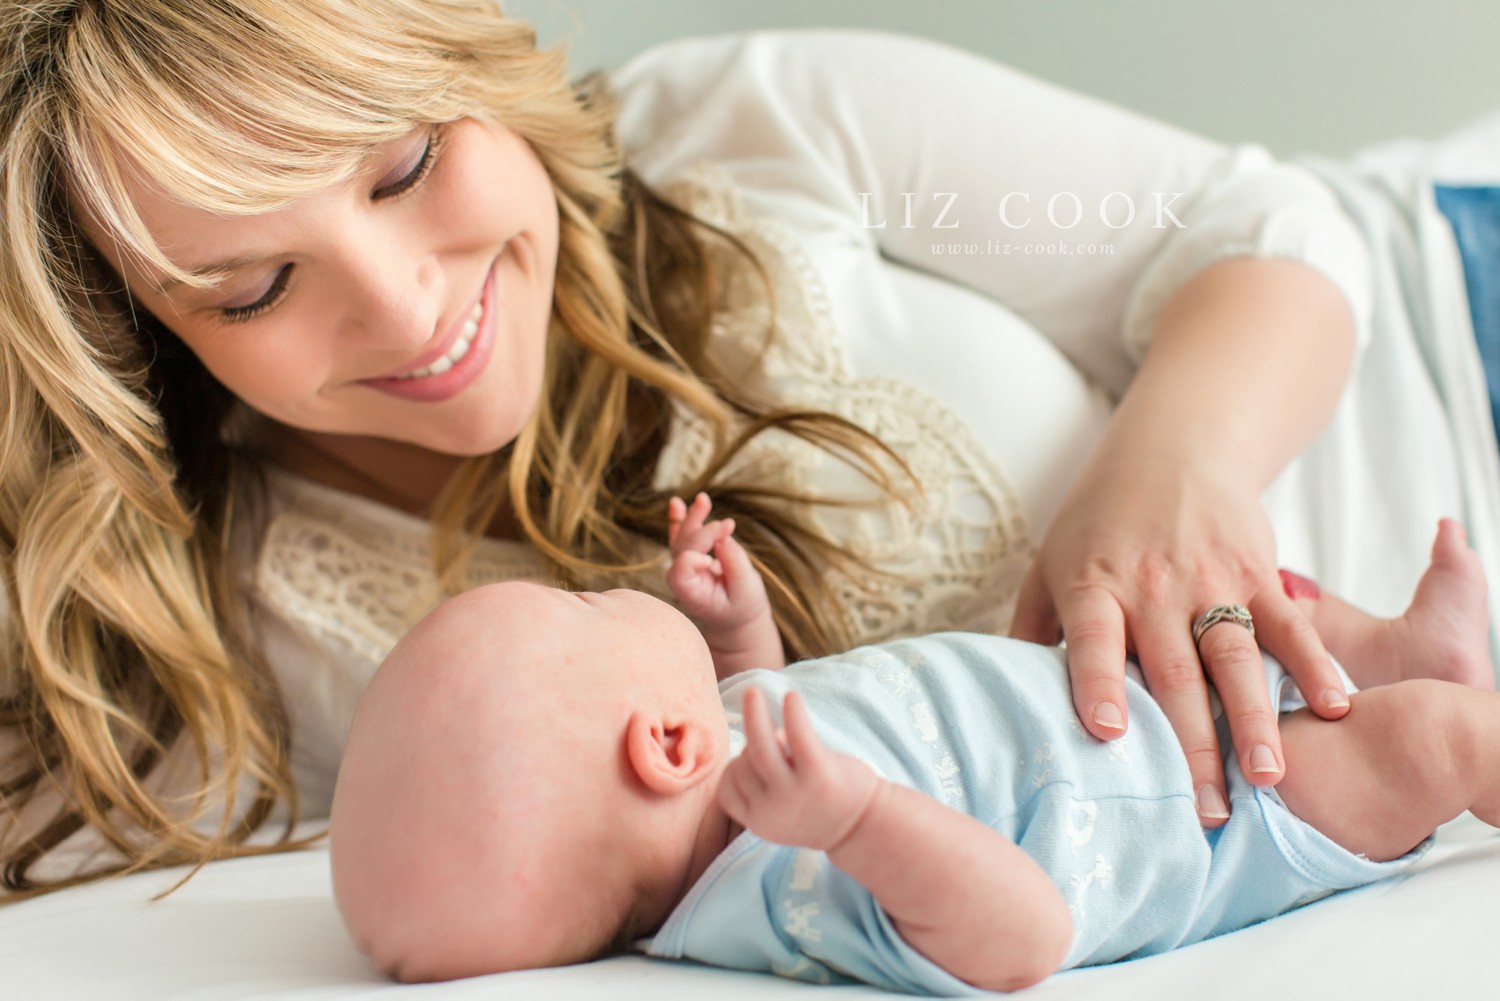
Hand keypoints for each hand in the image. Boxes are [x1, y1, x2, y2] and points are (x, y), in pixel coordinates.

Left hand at [666, 493, 769, 631]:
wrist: (737, 617)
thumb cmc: (742, 608)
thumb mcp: (747, 591)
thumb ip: (735, 565)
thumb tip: (724, 538)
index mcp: (692, 595)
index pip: (682, 570)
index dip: (694, 558)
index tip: (714, 560)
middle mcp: (682, 580)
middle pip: (682, 549)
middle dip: (702, 532)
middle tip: (727, 525)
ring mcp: (684, 568)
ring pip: (681, 539)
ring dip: (692, 518)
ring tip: (702, 499)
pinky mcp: (690, 556)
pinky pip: (681, 536)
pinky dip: (679, 520)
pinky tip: (675, 504)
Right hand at [718, 687, 879, 849]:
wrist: (867, 828)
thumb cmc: (821, 809)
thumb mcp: (784, 806)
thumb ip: (767, 778)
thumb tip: (771, 733)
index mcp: (760, 824)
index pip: (726, 790)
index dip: (734, 769)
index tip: (750, 760)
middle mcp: (772, 812)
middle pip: (744, 766)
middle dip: (752, 746)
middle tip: (776, 741)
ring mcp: (794, 794)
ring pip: (760, 747)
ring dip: (754, 715)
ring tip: (753, 691)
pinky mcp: (818, 774)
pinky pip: (798, 735)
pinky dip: (794, 713)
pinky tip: (791, 697)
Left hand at [1010, 464, 1348, 825]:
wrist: (1172, 450)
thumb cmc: (1099, 522)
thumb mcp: (1049, 565)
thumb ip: (1029, 632)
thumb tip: (999, 702)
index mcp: (1092, 585)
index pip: (1093, 638)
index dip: (1099, 683)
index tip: (1109, 733)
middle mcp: (1150, 586)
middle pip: (1171, 672)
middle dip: (1188, 745)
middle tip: (1202, 814)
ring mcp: (1209, 580)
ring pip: (1234, 657)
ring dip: (1252, 720)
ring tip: (1268, 778)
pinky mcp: (1256, 572)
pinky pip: (1288, 625)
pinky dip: (1315, 665)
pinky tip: (1335, 708)